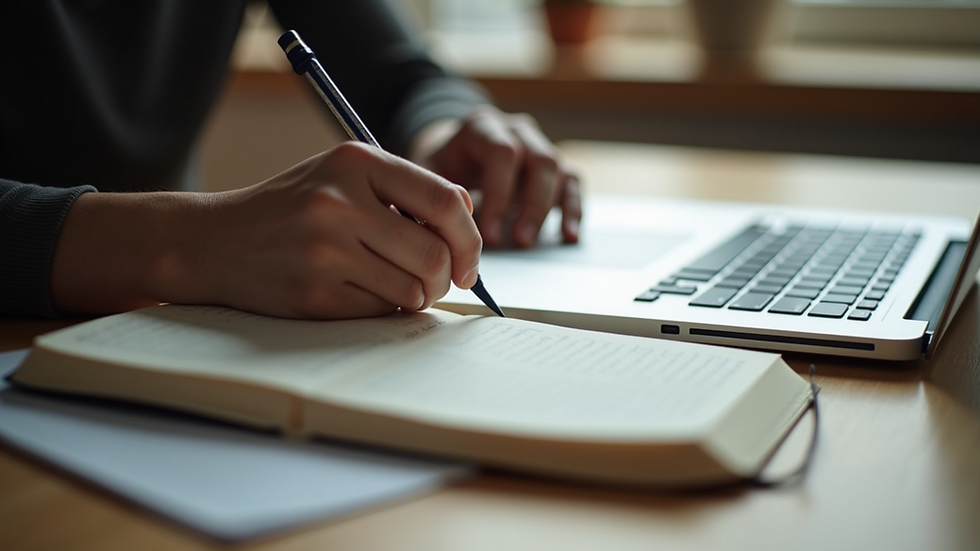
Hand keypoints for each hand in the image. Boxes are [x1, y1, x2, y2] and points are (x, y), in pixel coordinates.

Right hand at [52, 143, 481, 318]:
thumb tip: (468, 214)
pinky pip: (380, 311)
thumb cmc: (292, 207)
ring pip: (411, 290)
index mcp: (354, 162)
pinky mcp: (313, 294)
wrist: (216, 240)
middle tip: (435, 280)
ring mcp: (324, 251)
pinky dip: (383, 309)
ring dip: (416, 296)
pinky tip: (360, 292)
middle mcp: (339, 203)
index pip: (444, 201)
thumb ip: (404, 188)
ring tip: (395, 284)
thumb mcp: (342, 175)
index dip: (469, 238)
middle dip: (445, 276)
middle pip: (434, 255)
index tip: (467, 261)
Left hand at [408, 105, 580, 247]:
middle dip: (530, 205)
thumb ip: (436, 193)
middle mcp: (517, 130)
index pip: (502, 153)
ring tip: (529, 241)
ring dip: (546, 210)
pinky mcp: (554, 165)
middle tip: (519, 240)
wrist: (453, 152)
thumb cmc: (439, 167)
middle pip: (539, 160)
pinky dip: (573, 209)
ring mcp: (539, 144)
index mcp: (483, 127)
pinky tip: (569, 235)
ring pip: (557, 170)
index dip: (499, 194)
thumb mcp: (426, 174)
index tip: (487, 233)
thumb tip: (447, 225)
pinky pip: (572, 183)